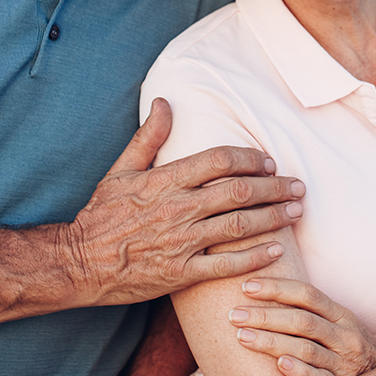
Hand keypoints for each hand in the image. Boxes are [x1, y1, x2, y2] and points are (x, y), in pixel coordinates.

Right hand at [63, 99, 305, 305]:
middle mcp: (177, 208)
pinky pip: (226, 264)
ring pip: (239, 225)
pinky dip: (255, 257)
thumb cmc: (100, 215)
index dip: (249, 158)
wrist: (79, 262)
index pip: (219, 160)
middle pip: (238, 191)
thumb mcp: (120, 170)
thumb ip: (148, 137)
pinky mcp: (181, 274)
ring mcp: (181, 242)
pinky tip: (277, 250)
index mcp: (165, 180)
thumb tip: (165, 102)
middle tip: (297, 186)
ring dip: (273, 217)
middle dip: (274, 187)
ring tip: (296, 212)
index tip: (267, 161)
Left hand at [228, 277, 375, 375]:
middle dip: (265, 316)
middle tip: (234, 314)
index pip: (307, 294)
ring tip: (242, 337)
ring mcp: (343, 362)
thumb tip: (267, 287)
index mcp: (341, 315)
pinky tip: (279, 365)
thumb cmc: (348, 343)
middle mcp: (344, 336)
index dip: (277, 288)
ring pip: (306, 349)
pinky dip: (299, 371)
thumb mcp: (337, 320)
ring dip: (272, 342)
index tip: (246, 286)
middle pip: (302, 321)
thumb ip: (310, 308)